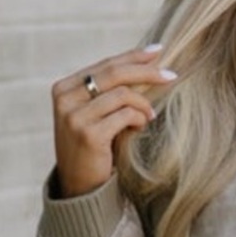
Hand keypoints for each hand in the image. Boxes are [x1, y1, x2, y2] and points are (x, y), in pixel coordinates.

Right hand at [51, 46, 176, 197]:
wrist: (79, 185)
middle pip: (114, 74)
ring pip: (123, 95)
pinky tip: (140, 126)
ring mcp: (74, 117)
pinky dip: (139, 118)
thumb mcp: (95, 112)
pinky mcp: (88, 134)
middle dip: (147, 72)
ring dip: (143, 105)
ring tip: (148, 116)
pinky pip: (125, 115)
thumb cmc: (93, 144)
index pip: (105, 65)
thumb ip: (110, 89)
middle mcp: (65, 99)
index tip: (158, 50)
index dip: (133, 56)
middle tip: (171, 75)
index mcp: (65, 88)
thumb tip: (150, 59)